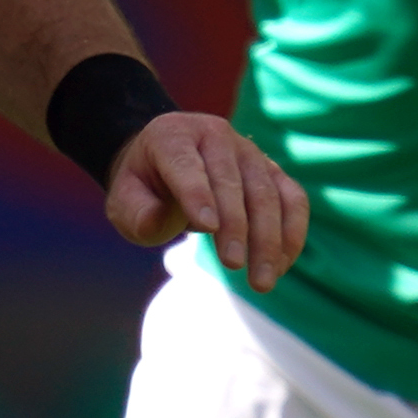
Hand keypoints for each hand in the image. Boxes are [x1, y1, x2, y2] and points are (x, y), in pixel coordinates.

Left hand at [106, 112, 307, 291]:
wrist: (164, 163)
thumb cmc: (144, 187)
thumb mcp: (125, 200)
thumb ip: (137, 213)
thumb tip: (157, 223)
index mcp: (172, 136)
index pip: (186, 164)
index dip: (197, 194)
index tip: (207, 228)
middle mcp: (214, 135)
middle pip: (231, 180)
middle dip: (236, 225)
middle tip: (233, 265)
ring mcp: (248, 151)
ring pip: (267, 193)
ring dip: (269, 238)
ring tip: (262, 281)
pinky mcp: (271, 170)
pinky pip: (292, 199)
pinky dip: (291, 232)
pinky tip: (281, 266)